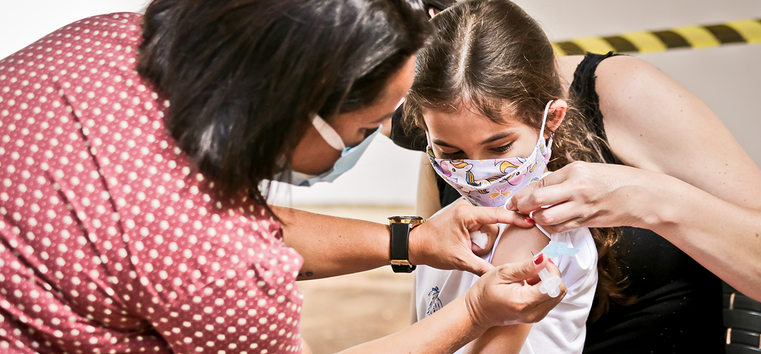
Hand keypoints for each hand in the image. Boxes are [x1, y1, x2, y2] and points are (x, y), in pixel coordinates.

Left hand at [409, 199, 534, 275]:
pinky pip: (479, 228)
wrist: (415, 244)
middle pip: (492, 227)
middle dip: (484, 242)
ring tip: (465, 249)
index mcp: (466, 215)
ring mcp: (465, 211)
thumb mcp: (460, 260)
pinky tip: (465, 245)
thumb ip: (482, 267)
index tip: (530, 221)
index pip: (497, 215)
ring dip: (479, 242)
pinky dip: (476, 239)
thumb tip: (500, 274)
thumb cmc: (432, 249)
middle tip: (470, 251)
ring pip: (486, 229)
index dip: (515, 219)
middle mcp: (467, 208)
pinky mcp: (464, 216)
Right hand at [465, 255, 565, 327]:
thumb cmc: (485, 292)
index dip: (551, 269)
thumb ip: (525, 267)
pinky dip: (544, 289)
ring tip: (528, 279)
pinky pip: (550, 299)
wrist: (478, 312)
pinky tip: (528, 285)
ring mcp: (536, 316)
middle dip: (550, 275)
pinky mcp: (537, 316)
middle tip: (533, 270)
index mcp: (524, 302)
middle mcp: (533, 313)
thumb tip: (544, 258)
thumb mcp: (502, 273)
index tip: (539, 262)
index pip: (554, 285)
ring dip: (547, 282)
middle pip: (559, 290)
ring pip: (557, 295)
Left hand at [506, 161, 652, 232]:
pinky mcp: (588, 221)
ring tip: (535, 217)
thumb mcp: (587, 171)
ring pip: (546, 217)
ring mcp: (582, 206)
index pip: (539, 182)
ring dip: (536, 220)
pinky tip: (550, 224)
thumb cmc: (615, 180)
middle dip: (522, 206)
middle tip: (517, 209)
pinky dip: (551, 228)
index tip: (514, 200)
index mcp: (575, 170)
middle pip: (537, 199)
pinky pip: (561, 228)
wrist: (642, 195)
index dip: (522, 193)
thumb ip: (563, 179)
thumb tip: (538, 188)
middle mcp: (577, 187)